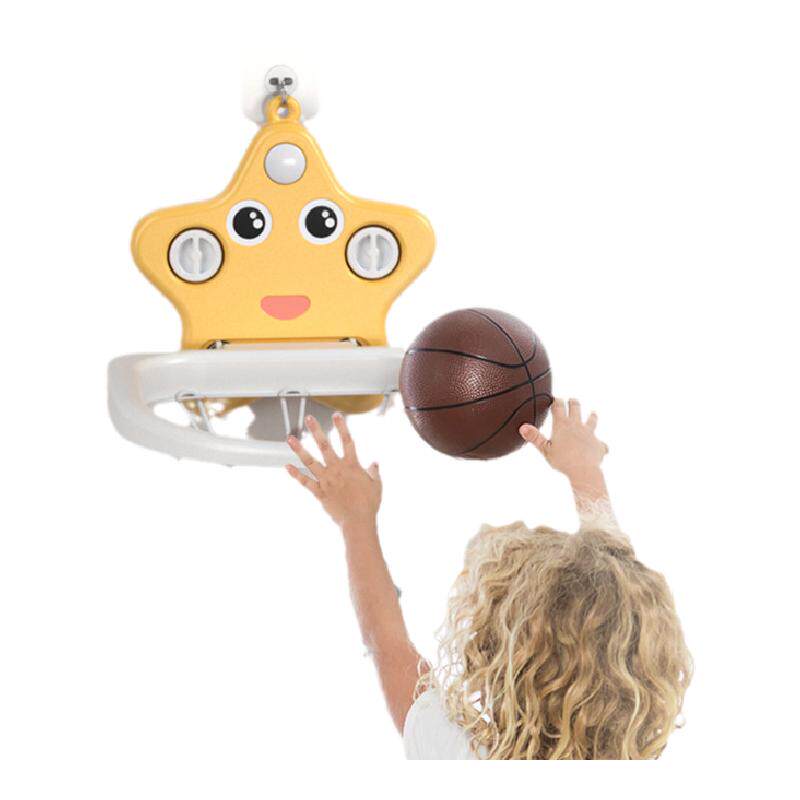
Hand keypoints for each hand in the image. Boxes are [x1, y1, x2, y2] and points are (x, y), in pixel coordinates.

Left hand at [285, 413, 381, 528]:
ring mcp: (326, 480)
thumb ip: (374, 472)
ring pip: (310, 461)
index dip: (342, 427)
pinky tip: (287, 466)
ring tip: (290, 438)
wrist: (358, 521)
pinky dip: (296, 474)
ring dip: (299, 449)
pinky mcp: (320, 492)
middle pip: (325, 445)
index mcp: (352, 465)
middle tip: (308, 418)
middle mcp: (337, 469)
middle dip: (316, 430)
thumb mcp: (377, 485)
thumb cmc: (369, 504)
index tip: (336, 415)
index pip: (347, 441)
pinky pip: (306, 482)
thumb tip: (374, 463)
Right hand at [519, 398, 608, 484]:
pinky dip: (600, 445)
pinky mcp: (599, 445)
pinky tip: (602, 448)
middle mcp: (577, 425)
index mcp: (562, 425)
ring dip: (592, 416)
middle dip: (573, 403)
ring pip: (592, 420)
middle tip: (572, 400)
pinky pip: (601, 444)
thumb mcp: (545, 449)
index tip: (555, 398)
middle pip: (576, 408)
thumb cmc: (563, 460)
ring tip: (593, 412)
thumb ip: (534, 437)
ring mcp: (590, 434)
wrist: (584, 470)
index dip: (556, 401)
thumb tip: (523, 427)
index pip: (559, 406)